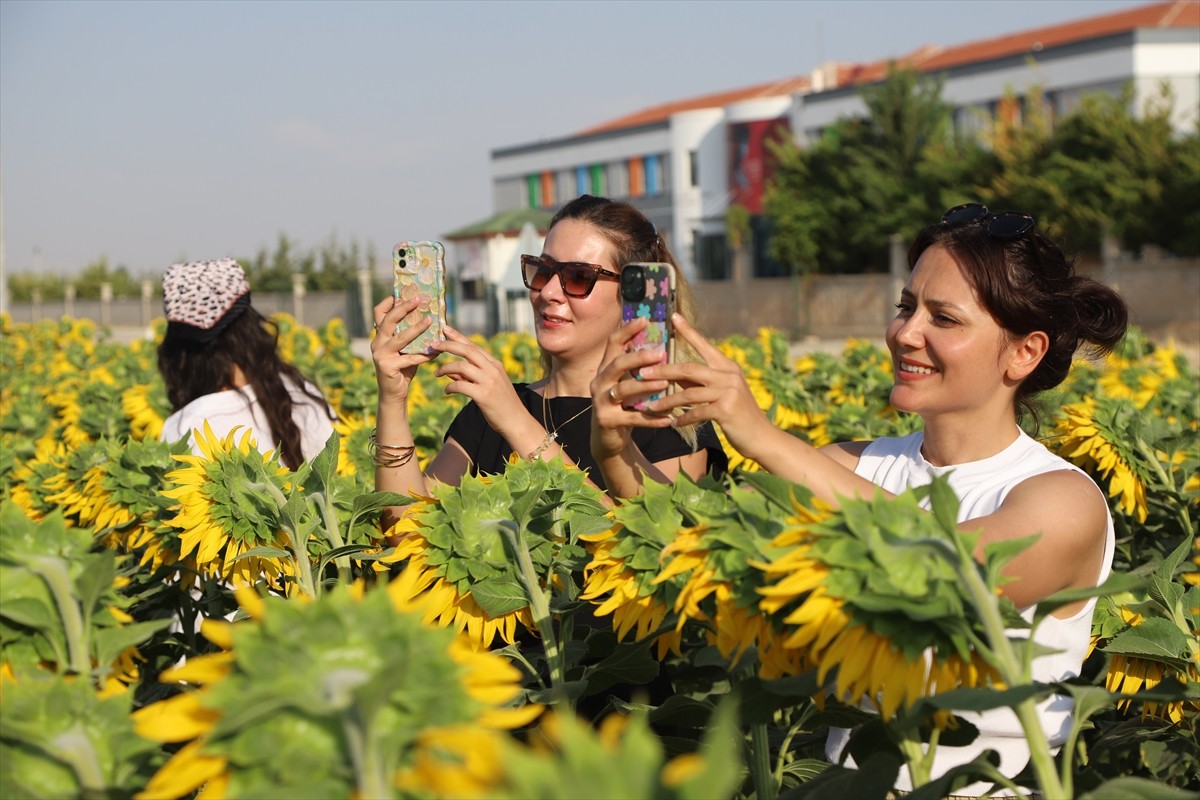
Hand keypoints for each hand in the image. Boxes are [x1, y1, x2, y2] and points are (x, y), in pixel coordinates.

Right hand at [371, 296, 434, 404]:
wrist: (393, 393)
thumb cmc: (402, 368)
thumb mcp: (405, 349)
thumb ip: (409, 335)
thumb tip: (429, 317)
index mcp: (380, 335)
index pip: (379, 313)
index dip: (389, 302)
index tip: (402, 293)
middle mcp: (377, 342)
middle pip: (389, 320)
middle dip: (404, 308)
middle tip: (419, 300)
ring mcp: (380, 355)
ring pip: (400, 338)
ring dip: (416, 329)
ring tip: (430, 321)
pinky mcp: (387, 367)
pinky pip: (409, 358)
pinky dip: (424, 355)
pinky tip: (435, 352)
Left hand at [432, 326, 526, 432]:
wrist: (516, 421)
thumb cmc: (501, 404)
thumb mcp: (487, 385)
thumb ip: (468, 376)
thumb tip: (449, 371)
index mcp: (494, 364)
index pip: (473, 345)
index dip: (457, 336)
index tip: (444, 329)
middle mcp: (493, 369)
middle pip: (467, 350)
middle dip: (448, 345)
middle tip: (433, 345)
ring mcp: (489, 382)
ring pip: (461, 367)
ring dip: (445, 368)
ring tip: (436, 373)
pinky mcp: (484, 395)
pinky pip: (460, 386)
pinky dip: (450, 387)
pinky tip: (446, 391)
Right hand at [590, 317, 672, 461]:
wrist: (608, 438)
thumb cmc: (623, 405)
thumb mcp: (627, 383)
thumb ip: (637, 367)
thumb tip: (661, 345)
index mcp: (606, 368)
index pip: (613, 343)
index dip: (627, 330)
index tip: (645, 319)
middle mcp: (600, 381)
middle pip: (616, 364)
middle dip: (638, 357)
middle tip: (660, 353)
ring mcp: (601, 402)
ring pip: (623, 390)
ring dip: (645, 386)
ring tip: (665, 383)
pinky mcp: (607, 421)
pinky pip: (632, 418)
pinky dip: (651, 419)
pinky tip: (668, 419)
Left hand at [637, 314, 771, 450]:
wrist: (761, 436)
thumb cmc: (738, 414)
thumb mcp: (721, 392)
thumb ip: (699, 381)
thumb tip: (672, 373)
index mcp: (727, 366)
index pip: (704, 344)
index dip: (688, 330)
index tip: (673, 316)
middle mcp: (729, 374)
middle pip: (689, 368)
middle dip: (663, 370)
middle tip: (643, 372)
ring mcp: (729, 391)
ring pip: (689, 393)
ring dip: (668, 400)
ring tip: (652, 407)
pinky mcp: (726, 409)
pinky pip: (696, 412)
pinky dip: (683, 418)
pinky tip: (673, 423)